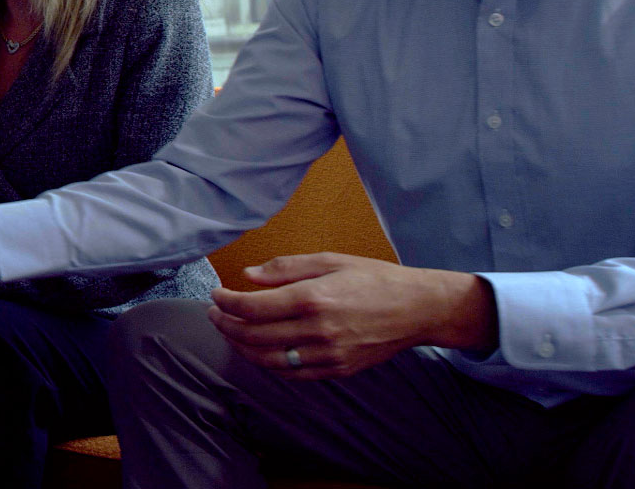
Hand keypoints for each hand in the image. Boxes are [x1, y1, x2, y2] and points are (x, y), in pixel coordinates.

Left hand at [208, 252, 496, 379]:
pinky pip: (291, 373)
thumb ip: (286, 268)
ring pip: (268, 360)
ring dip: (241, 347)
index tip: (216, 295)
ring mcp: (328, 354)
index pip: (252, 307)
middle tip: (215, 314)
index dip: (226, 303)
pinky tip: (259, 350)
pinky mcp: (337, 370)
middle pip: (254, 335)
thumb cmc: (375, 278)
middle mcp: (318, 330)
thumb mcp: (330, 261)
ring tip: (231, 332)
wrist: (418, 309)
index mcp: (313, 298)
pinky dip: (268, 364)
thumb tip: (248, 275)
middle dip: (226, 325)